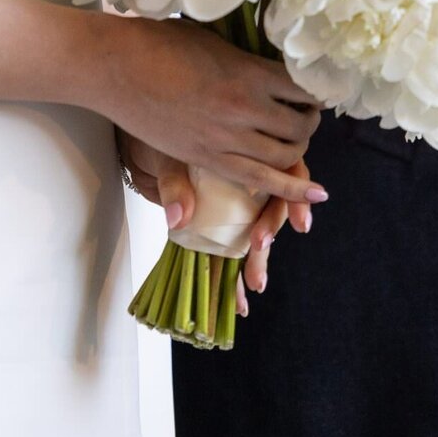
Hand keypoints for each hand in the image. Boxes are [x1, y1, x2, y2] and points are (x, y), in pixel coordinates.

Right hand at [97, 14, 324, 205]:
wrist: (114, 66)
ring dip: (299, 148)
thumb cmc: (158, 41)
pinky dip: (289, 188)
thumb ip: (245, 60)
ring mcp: (225, 139)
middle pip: (299, 126)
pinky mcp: (207, 159)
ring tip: (297, 136)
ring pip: (284, 155)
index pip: (304, 89)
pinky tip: (311, 193)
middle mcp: (244, 109)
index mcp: (247, 73)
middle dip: (309, 120)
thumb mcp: (211, 40)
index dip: (318, 89)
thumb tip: (274, 65)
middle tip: (306, 110)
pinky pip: (259, 180)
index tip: (321, 86)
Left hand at [119, 132, 315, 313]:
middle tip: (259, 245)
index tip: (299, 222)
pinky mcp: (213, 224)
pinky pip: (228, 249)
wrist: (138, 147)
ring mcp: (231, 203)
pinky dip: (232, 276)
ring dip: (257, 259)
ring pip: (254, 231)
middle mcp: (244, 177)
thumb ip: (175, 180)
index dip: (295, 195)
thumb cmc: (160, 135)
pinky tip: (239, 301)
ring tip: (254, 283)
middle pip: (272, 204)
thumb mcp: (168, 151)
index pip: (284, 169)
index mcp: (245, 151)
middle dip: (272, 229)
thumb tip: (179, 217)